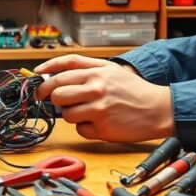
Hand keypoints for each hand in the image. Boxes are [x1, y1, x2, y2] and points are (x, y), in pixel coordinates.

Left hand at [35, 54, 175, 142]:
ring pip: (65, 113)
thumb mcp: (113, 71)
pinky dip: (86, 128)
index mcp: (98, 71)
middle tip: (55, 100)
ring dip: (71, 114)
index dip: (46, 70)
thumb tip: (58, 75)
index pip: (64, 66)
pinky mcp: (102, 127)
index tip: (36, 77)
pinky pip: (80, 129)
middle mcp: (97, 87)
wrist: (159, 109)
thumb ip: (87, 70)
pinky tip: (99, 123)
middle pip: (57, 91)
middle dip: (53, 97)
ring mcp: (99, 108)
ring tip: (87, 112)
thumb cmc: (134, 91)